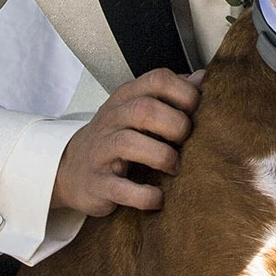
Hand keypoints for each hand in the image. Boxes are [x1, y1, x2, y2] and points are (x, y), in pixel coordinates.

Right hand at [49, 68, 201, 215]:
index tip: (197, 113)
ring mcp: (101, 150)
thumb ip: (172, 95)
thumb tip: (204, 78)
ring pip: (129, 143)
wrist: (72, 169)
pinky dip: (145, 195)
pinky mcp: (97, 184)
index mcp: (128, 97)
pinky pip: (121, 188)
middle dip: (176, 126)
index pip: (158, 79)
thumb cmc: (117, 137)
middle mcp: (112, 119)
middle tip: (187, 143)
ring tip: (174, 167)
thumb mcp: (140, 109)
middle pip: (145, 110)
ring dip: (162, 157)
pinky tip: (158, 197)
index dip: (186, 94)